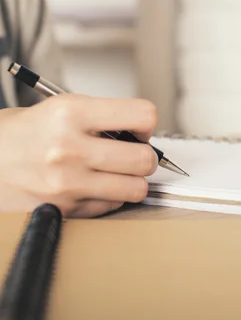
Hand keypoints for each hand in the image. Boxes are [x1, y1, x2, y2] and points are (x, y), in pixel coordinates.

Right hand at [0, 94, 158, 217]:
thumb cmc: (16, 135)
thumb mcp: (55, 109)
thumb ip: (99, 117)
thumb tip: (140, 132)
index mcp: (70, 113)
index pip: (142, 114)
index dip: (146, 123)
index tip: (139, 129)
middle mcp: (70, 148)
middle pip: (145, 159)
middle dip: (145, 157)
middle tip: (132, 155)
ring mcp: (67, 183)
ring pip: (136, 188)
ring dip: (132, 181)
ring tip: (115, 173)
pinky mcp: (64, 210)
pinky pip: (111, 206)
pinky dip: (110, 198)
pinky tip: (92, 187)